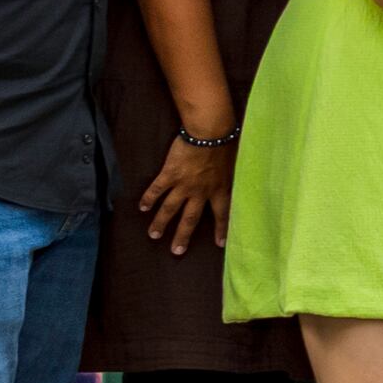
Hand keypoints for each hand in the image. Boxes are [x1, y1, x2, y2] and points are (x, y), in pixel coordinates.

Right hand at [136, 131, 235, 253]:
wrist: (209, 131)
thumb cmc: (225, 142)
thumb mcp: (234, 164)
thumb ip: (231, 176)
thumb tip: (239, 180)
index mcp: (219, 189)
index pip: (222, 214)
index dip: (222, 229)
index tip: (220, 244)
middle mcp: (201, 191)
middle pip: (191, 219)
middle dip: (183, 236)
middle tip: (177, 251)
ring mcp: (184, 184)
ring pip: (170, 209)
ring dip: (161, 223)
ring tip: (153, 235)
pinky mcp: (170, 174)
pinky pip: (157, 190)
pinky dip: (149, 199)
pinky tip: (142, 208)